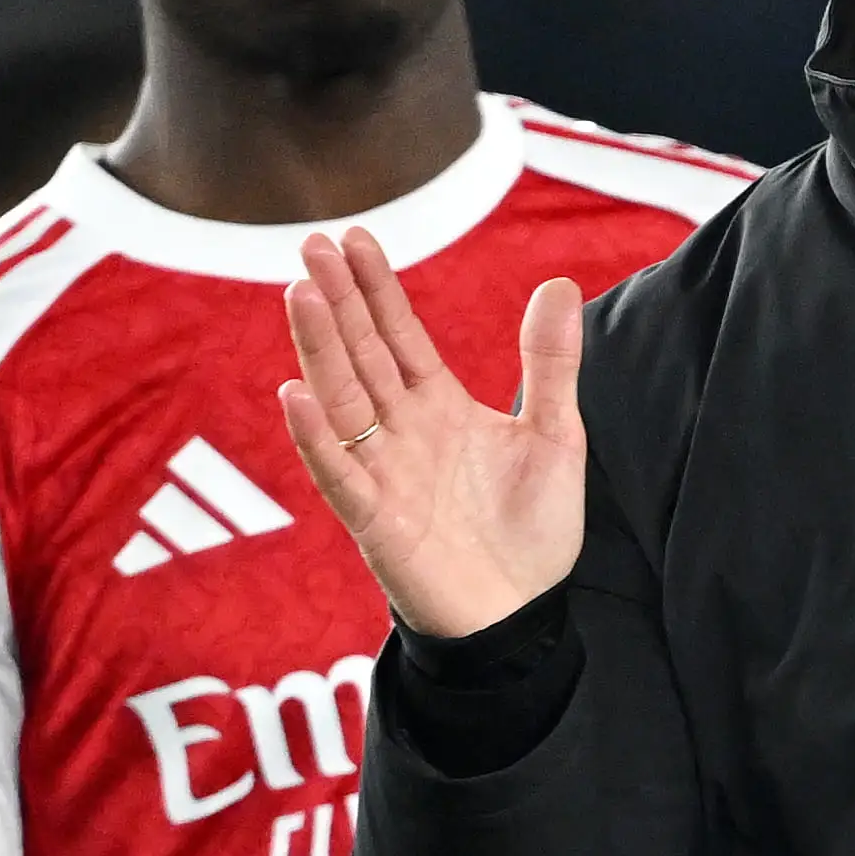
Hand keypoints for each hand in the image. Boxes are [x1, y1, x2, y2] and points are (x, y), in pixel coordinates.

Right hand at [278, 228, 586, 638]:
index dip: (376, 288)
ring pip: (342, 400)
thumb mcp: (557, 435)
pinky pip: (339, 473)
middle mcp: (402, 431)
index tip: (353, 238)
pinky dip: (316, 436)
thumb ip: (550, 363)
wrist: (524, 617)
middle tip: (313, 245)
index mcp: (440, 406)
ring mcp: (384, 473)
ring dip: (320, 349)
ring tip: (300, 295)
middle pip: (362, 354)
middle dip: (338, 301)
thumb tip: (558, 283)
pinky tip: (296, 394)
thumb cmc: (533, 531)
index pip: (399, 334)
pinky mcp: (376, 521)